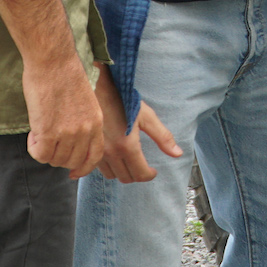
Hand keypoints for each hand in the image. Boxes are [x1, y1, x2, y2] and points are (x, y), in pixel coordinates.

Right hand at [22, 56, 105, 178]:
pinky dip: (33, 148)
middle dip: (58, 156)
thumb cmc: (63, 74)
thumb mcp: (84, 101)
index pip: (94, 156)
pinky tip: (32, 133)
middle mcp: (85, 130)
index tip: (72, 172)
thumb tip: (70, 142)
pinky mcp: (49, 132)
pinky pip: (40, 155)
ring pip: (55, 160)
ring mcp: (68, 133)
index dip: (82, 168)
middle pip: (71, 161)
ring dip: (44, 150)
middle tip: (47, 141)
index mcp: (96, 122)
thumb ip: (81, 122)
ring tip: (39, 131)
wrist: (52, 61)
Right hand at [94, 68, 182, 183]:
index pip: (140, 174)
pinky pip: (99, 167)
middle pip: (126, 177)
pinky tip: (115, 156)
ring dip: (122, 171)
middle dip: (137, 174)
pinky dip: (109, 166)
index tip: (153, 170)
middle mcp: (111, 153)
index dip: (149, 175)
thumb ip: (162, 137)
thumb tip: (178, 154)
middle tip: (143, 166)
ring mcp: (98, 152)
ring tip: (129, 161)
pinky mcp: (88, 148)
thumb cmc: (123, 100)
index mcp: (127, 146)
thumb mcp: (146, 116)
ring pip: (112, 175)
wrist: (97, 89)